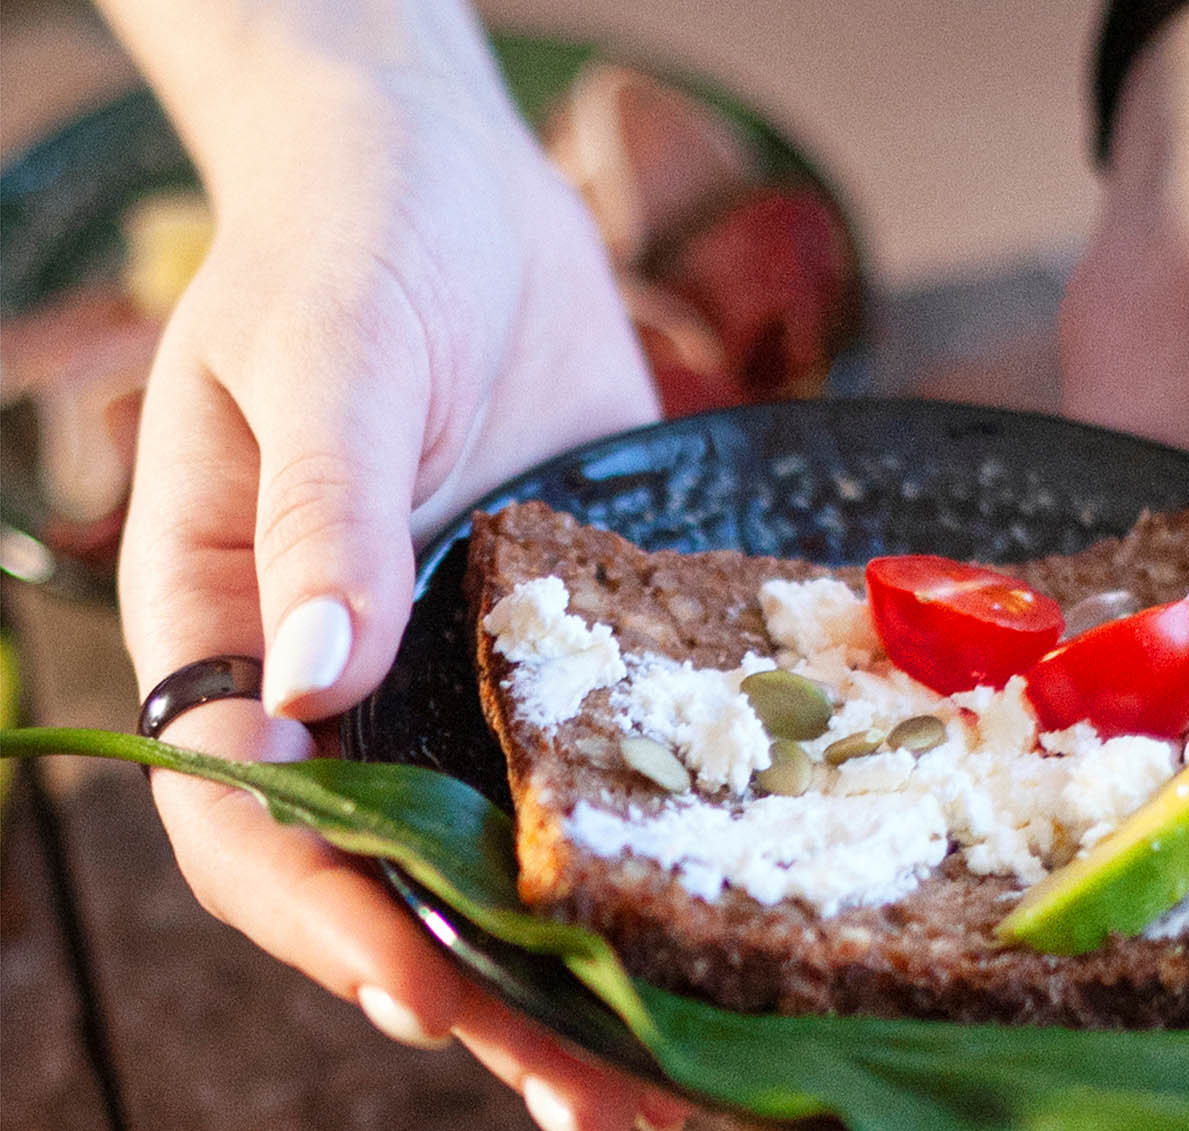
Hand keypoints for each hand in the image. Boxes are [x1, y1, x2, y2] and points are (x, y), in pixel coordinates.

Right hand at [110, 7, 682, 1125]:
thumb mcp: (323, 355)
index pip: (253, 814)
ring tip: (665, 1085)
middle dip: (484, 996)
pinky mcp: (563, 642)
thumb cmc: (348, 243)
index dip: (329, 916)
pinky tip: (716, 934)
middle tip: (593, 1098)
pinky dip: (646, 858)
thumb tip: (317, 673)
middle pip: (391, 877)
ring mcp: (461, 670)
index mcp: (236, 631)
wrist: (452, 181)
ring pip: (503, 851)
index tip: (425, 986)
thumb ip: (322, 509)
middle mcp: (349, 680)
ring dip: (579, 969)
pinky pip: (598, 766)